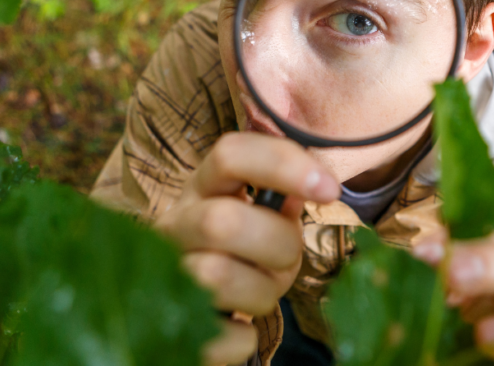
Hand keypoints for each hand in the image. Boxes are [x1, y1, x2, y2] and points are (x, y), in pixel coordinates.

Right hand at [153, 132, 340, 364]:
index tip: (329, 189)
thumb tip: (315, 185)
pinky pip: (223, 336)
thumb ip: (283, 200)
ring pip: (216, 277)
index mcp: (203, 189)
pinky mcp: (165, 326)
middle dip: (276, 244)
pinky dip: (245, 338)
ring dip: (262, 291)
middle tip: (287, 257)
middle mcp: (175, 224)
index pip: (230, 154)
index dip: (282, 163)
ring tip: (261, 290)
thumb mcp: (259, 218)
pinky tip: (239, 326)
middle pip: (221, 222)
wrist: (190, 309)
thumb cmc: (240, 254)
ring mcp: (164, 274)